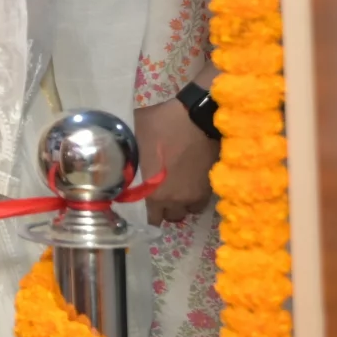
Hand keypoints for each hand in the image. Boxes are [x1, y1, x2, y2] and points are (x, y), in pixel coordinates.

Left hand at [135, 95, 217, 224]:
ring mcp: (197, 193)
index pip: (153, 219)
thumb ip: (133, 157)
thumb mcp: (137, 139)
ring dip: (185, 203)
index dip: (151, 215)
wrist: (197, 117)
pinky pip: (204, 199)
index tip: (150, 209)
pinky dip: (198, 195)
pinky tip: (193, 182)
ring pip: (190, 209)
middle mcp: (176, 199)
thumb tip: (124, 156)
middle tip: (164, 195)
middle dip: (168, 209)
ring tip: (181, 188)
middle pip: (173, 216)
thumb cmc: (162, 126)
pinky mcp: (212, 184)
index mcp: (155, 193)